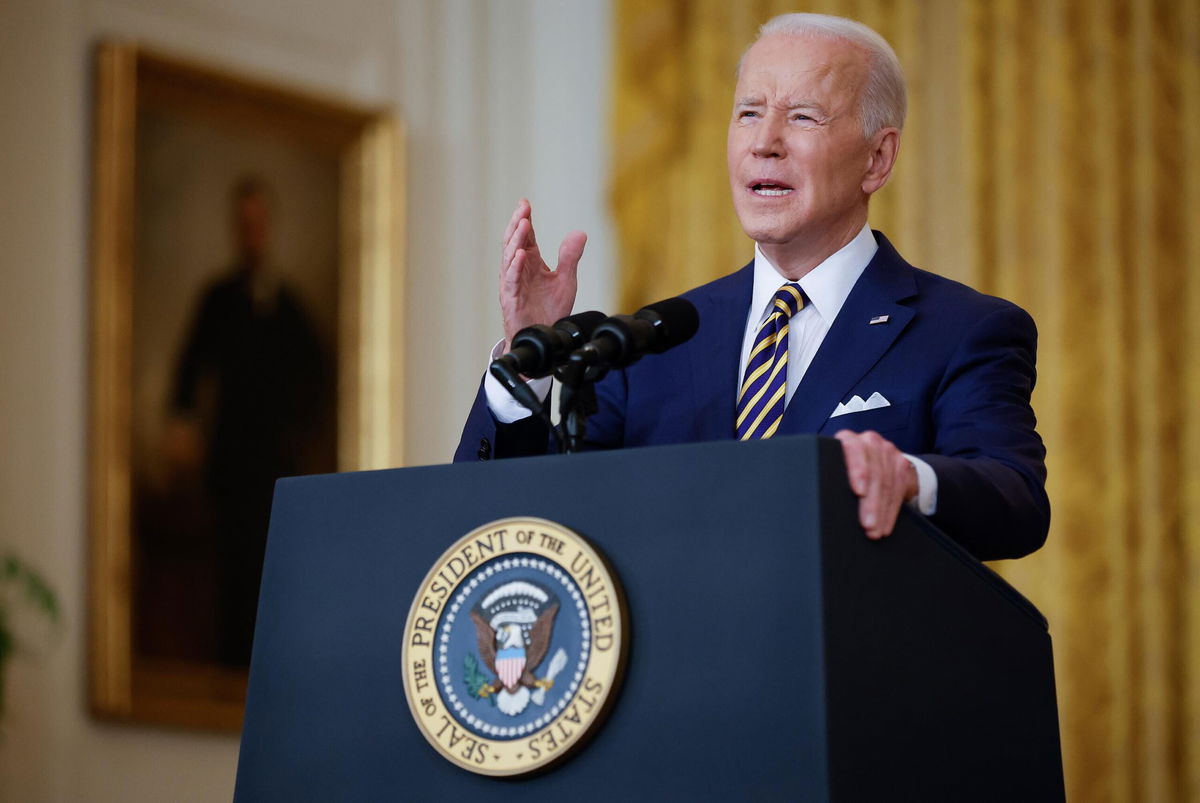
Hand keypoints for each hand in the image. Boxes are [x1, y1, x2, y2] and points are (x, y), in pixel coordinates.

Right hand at [499, 199, 586, 348]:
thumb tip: (580, 233)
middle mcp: (519, 270)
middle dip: (518, 224)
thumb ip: (570, 257)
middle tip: (523, 208)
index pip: (525, 237)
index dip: (524, 219)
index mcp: (531, 263)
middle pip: (514, 242)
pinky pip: (512, 281)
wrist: (545, 337)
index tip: (525, 203)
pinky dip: (516, 267)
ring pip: (510, 258)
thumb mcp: (565, 280)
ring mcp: (513, 284)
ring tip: (523, 224)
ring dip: (516, 240)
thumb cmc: (550, 310)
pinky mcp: (511, 299)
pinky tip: (521, 254)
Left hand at [834, 429, 918, 539]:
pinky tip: (884, 525)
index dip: (858, 471)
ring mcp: (887, 451)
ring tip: (873, 530)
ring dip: (880, 511)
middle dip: (870, 503)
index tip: (858, 492)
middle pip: (874, 473)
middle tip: (867, 525)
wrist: (875, 460)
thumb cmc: (846, 470)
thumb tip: (812, 502)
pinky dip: (891, 511)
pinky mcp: (900, 463)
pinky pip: (898, 490)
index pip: (854, 450)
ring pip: (886, 484)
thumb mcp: (836, 468)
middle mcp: (869, 441)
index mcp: (847, 440)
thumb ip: (828, 476)